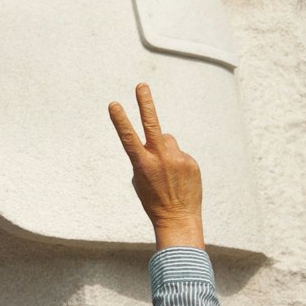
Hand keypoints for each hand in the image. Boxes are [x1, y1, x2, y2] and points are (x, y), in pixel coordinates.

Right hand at [108, 83, 204, 249]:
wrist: (178, 219)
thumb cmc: (153, 200)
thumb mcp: (140, 179)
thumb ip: (147, 155)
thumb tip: (162, 137)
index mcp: (142, 164)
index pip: (128, 138)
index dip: (120, 120)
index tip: (114, 104)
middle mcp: (160, 158)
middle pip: (152, 124)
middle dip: (145, 103)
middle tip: (141, 85)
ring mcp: (178, 159)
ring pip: (168, 140)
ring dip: (165, 149)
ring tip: (167, 172)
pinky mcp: (191, 162)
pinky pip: (180, 154)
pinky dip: (177, 162)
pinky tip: (178, 179)